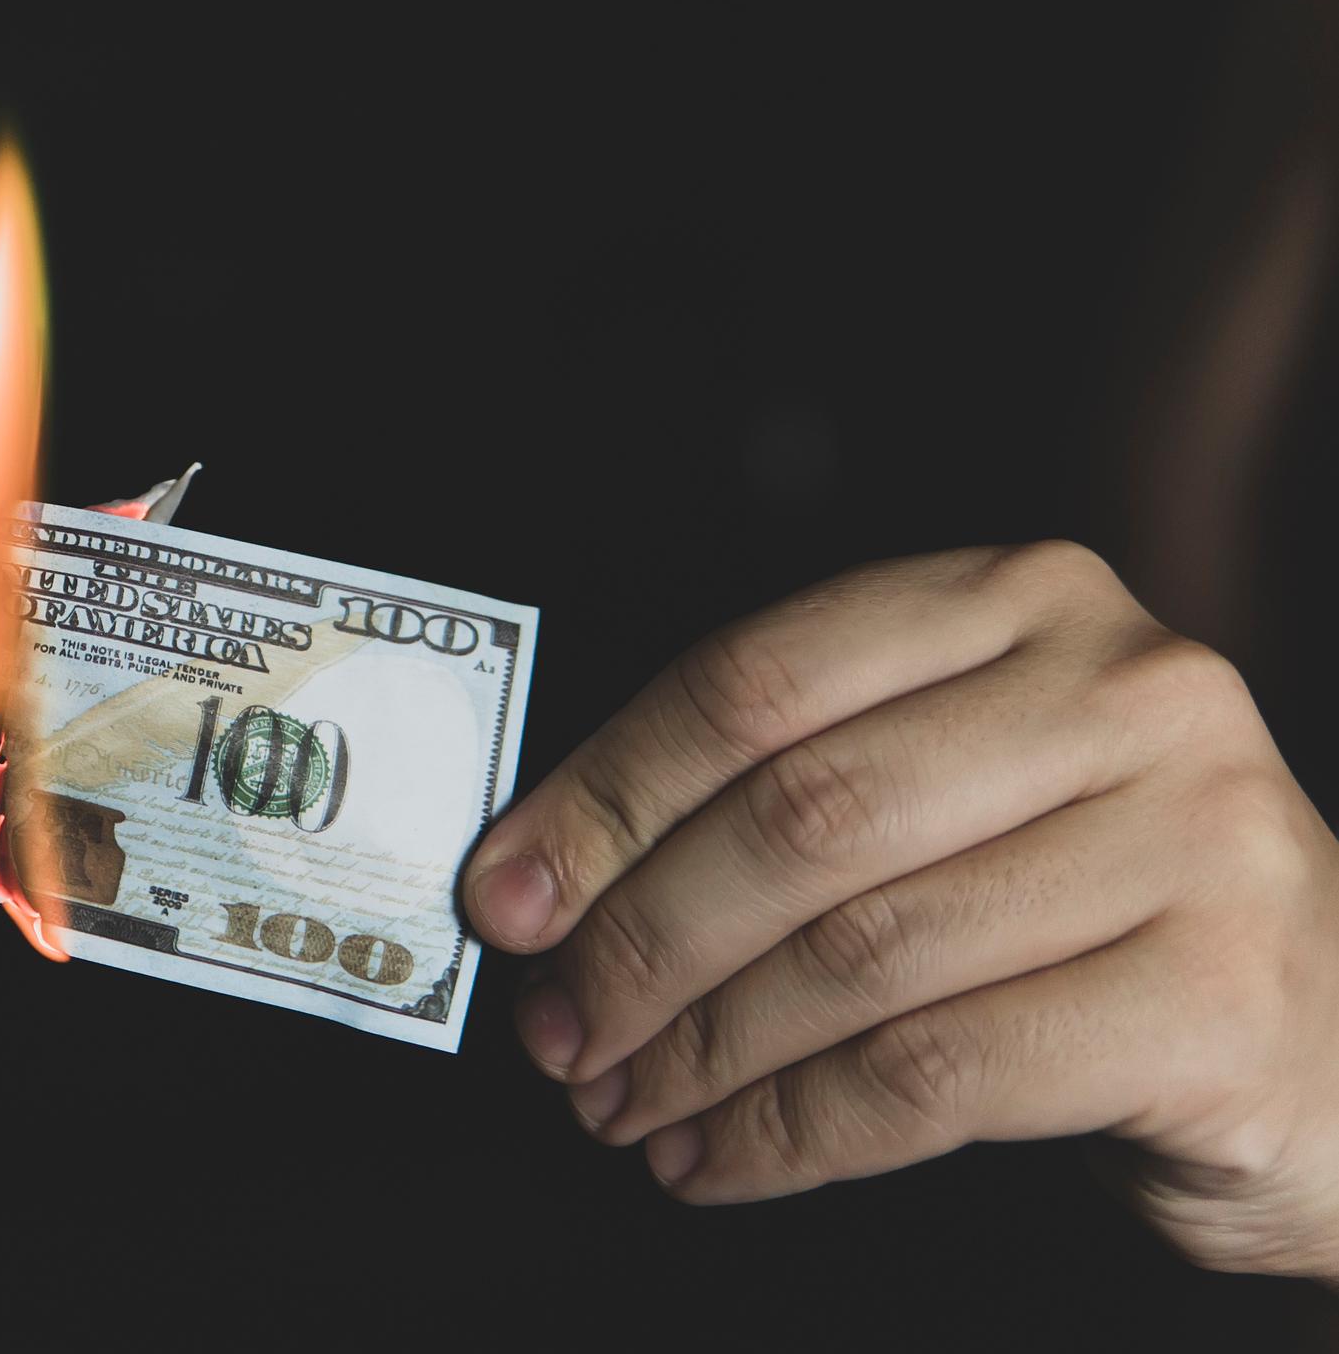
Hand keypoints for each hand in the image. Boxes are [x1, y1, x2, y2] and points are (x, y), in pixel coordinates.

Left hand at [464, 542, 1338, 1282]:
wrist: (1330, 1032)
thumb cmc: (1087, 900)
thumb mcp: (951, 790)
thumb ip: (784, 793)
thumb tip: (545, 883)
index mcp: (1022, 599)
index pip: (755, 680)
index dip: (604, 798)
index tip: (504, 896)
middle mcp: (1124, 689)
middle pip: (800, 816)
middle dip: (642, 941)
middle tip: (557, 1031)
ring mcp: (1195, 838)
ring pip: (858, 954)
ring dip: (701, 1052)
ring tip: (620, 1108)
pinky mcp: (1217, 997)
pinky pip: (935, 1078)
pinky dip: (790, 1134)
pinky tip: (718, 1162)